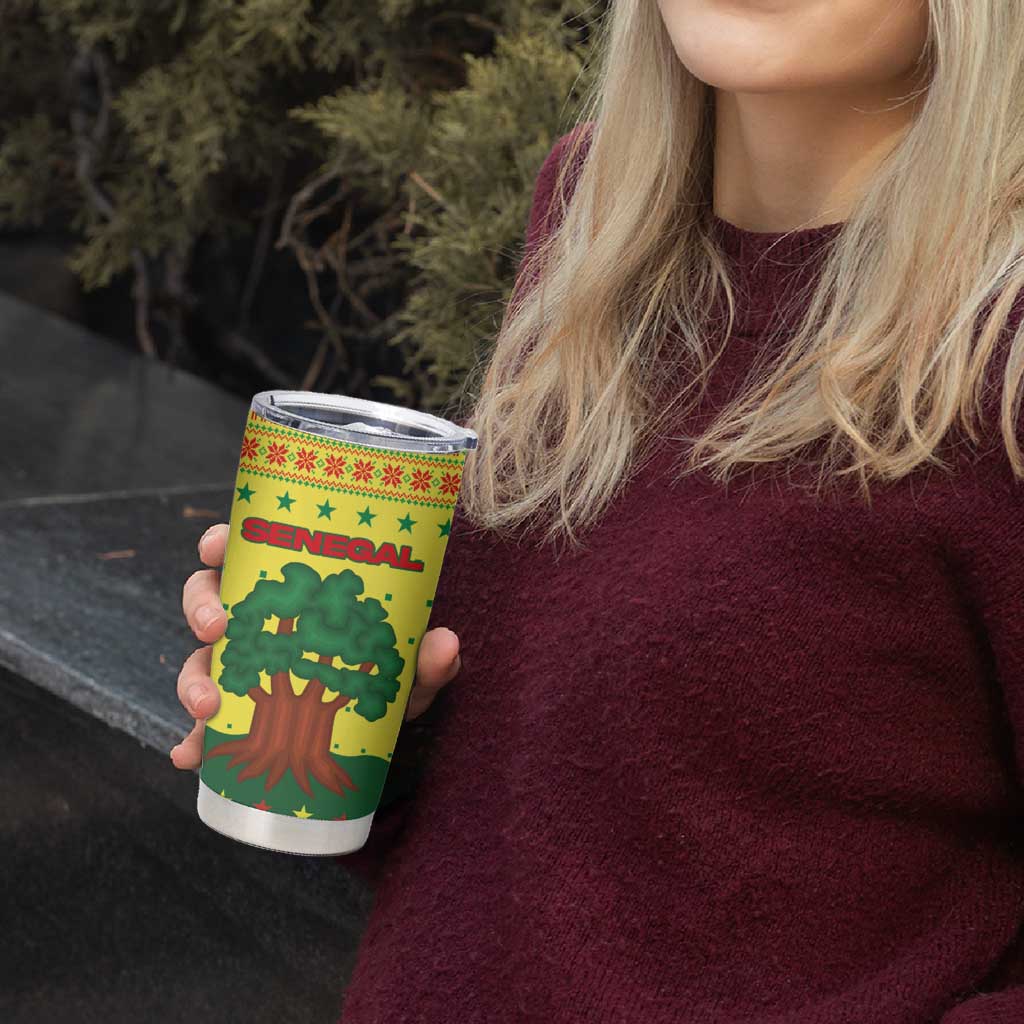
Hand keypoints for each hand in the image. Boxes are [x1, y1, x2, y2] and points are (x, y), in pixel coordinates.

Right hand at [169, 523, 461, 768]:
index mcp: (291, 590)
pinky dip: (194, 741)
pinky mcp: (239, 712)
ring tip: (207, 707)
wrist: (381, 725)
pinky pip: (205, 724)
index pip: (245, 550)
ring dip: (193, 679)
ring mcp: (242, 666)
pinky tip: (190, 757)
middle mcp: (258, 621)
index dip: (221, 542)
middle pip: (207, 598)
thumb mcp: (409, 666)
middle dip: (201, 609)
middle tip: (217, 627)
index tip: (216, 546)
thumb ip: (426, 657)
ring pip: (200, 659)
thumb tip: (445, 644)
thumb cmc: (390, 675)